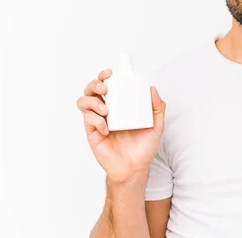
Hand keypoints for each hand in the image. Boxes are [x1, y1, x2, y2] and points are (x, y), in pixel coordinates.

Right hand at [76, 69, 165, 183]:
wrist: (135, 168)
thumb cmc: (144, 147)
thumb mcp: (156, 126)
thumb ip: (157, 108)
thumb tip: (152, 89)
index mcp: (120, 105)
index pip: (108, 85)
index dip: (105, 76)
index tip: (110, 73)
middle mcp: (106, 110)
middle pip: (91, 89)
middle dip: (95, 84)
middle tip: (105, 88)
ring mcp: (97, 120)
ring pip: (84, 101)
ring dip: (92, 101)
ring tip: (106, 110)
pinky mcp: (92, 132)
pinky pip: (88, 120)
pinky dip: (95, 120)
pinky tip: (106, 128)